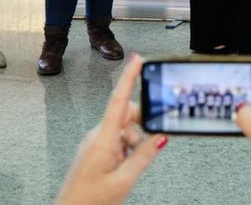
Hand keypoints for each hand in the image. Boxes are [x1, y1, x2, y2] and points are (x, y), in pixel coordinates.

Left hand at [55, 54, 165, 204]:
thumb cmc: (90, 201)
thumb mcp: (124, 180)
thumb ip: (144, 156)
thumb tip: (160, 137)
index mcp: (103, 140)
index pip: (119, 101)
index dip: (129, 77)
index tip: (137, 59)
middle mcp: (96, 136)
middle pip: (126, 116)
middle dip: (140, 127)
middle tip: (144, 149)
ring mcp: (94, 144)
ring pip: (123, 131)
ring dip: (134, 143)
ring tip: (129, 168)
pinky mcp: (93, 152)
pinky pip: (116, 141)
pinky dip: (126, 150)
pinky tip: (123, 168)